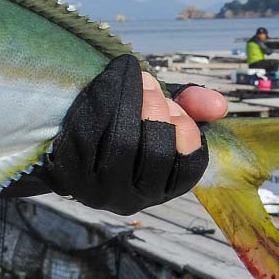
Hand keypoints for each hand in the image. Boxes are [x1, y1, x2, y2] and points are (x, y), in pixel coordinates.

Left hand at [40, 54, 219, 214]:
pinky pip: (90, 132)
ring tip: (134, 81)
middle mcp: (130, 197)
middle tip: (151, 86)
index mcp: (159, 189)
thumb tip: (219, 105)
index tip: (175, 105)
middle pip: (157, 154)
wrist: (60, 136)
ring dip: (133, 104)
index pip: (188, 167)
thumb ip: (191, 107)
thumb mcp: (160, 115)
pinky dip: (103, 100)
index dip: (187, 132)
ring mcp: (97, 187)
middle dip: (159, 113)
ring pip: (124, 144)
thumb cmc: (120, 125)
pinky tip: (107, 81)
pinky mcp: (69, 170)